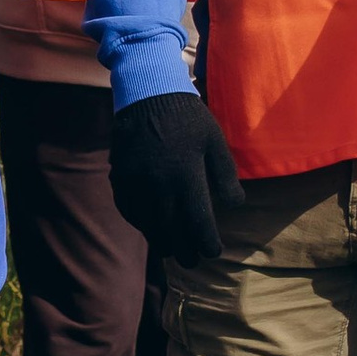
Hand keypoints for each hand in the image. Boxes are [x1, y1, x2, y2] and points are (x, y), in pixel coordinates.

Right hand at [107, 91, 241, 267]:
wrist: (147, 94)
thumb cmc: (188, 118)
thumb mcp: (215, 141)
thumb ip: (225, 175)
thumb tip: (235, 204)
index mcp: (188, 176)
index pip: (199, 223)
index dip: (207, 243)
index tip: (212, 251)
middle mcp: (160, 184)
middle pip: (172, 230)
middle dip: (184, 250)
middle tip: (191, 261)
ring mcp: (137, 182)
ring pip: (148, 223)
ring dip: (160, 240)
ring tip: (170, 249)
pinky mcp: (121, 176)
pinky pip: (128, 209)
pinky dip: (138, 223)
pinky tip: (147, 227)